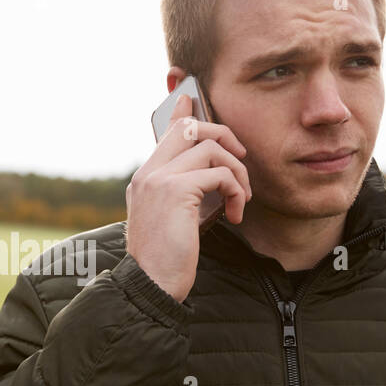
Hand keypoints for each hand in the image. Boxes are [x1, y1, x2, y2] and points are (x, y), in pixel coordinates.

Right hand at [126, 91, 250, 300]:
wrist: (151, 286)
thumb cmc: (166, 262)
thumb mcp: (175, 222)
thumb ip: (185, 197)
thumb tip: (212, 180)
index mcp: (144, 179)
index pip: (166, 133)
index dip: (183, 113)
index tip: (192, 98)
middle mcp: (147, 173)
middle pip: (189, 128)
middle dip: (224, 137)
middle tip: (241, 161)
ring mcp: (159, 179)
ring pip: (210, 147)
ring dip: (237, 171)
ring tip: (241, 199)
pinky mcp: (176, 191)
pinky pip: (219, 173)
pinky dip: (236, 190)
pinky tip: (235, 213)